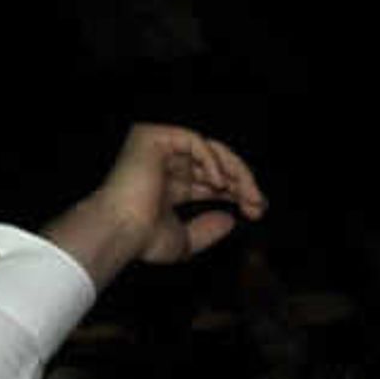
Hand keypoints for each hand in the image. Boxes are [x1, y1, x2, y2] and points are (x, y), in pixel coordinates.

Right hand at [60, 124, 265, 282]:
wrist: (120, 231)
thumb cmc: (144, 240)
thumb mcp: (186, 241)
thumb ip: (208, 229)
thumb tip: (230, 219)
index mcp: (171, 186)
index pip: (212, 181)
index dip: (238, 192)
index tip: (258, 209)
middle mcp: (165, 165)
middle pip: (215, 165)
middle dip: (242, 182)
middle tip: (259, 203)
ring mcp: (158, 149)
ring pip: (211, 150)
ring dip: (235, 171)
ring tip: (247, 195)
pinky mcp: (152, 137)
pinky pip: (195, 141)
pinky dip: (212, 160)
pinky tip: (219, 184)